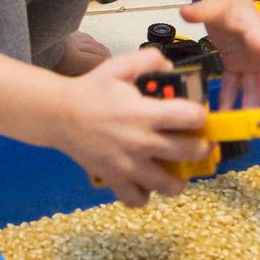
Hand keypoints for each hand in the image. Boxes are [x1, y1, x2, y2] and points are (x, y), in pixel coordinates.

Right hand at [55, 48, 209, 206]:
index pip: (191, 117)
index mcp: (145, 113)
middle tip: (197, 141)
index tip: (197, 114)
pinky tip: (146, 180)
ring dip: (179, 178)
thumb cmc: (91, 90)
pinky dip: (145, 194)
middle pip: (189, 153)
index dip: (201, 115)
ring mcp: (128, 165)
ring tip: (176, 167)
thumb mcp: (120, 66)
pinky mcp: (114, 179)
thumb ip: (150, 59)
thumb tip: (170, 66)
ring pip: (169, 185)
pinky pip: (137, 199)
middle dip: (201, 146)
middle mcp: (140, 142)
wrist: (57, 114)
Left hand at [180, 0, 259, 108]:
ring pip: (254, 87)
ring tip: (244, 127)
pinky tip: (224, 114)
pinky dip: (232, 99)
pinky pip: (236, 85)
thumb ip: (201, 10)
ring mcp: (249, 59)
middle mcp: (259, 52)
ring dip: (250, 106)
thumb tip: (186, 11)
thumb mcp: (213, 3)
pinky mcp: (237, 63)